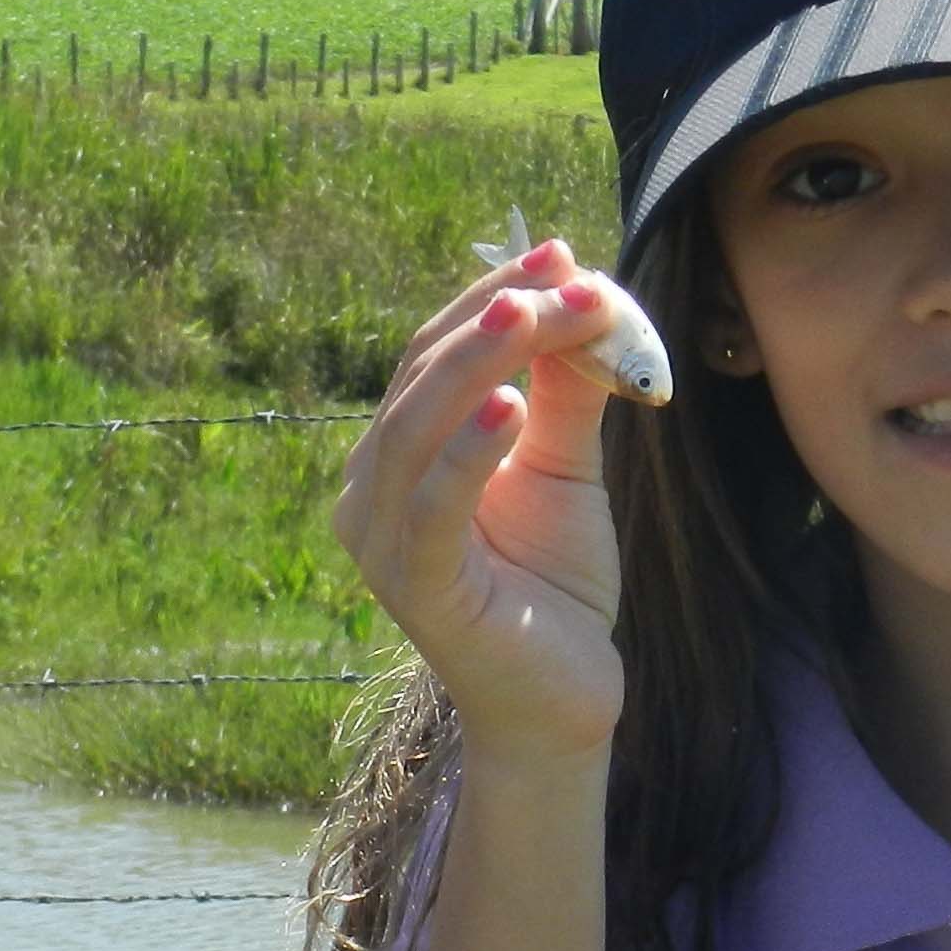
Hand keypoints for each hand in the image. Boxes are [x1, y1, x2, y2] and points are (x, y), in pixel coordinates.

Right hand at [331, 241, 639, 761]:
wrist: (563, 699)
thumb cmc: (555, 585)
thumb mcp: (566, 467)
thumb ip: (565, 390)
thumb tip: (581, 292)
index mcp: (396, 454)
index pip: (431, 353)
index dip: (490, 296)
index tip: (559, 251)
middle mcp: (370, 490)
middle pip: (419, 377)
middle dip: (494, 317)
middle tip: (563, 275)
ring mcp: (381, 541)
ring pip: (415, 429)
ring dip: (478, 364)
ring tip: (536, 316)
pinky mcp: (413, 587)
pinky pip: (433, 505)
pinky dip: (468, 451)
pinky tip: (510, 408)